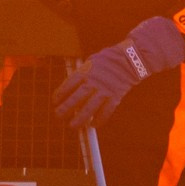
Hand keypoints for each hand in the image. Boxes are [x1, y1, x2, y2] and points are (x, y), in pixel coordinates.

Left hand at [54, 16, 184, 130]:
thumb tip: (69, 87)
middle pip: (76, 98)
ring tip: (72, 126)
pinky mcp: (115, 97)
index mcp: (85, 72)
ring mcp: (104, 90)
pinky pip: (106, 111)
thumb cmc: (107, 60)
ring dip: (80, 118)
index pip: (68, 84)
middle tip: (58, 116)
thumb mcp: (90, 62)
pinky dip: (99, 119)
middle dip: (65, 109)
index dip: (60, 94)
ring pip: (89, 108)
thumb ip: (80, 74)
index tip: (55, 101)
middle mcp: (93, 82)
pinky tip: (93, 125)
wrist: (129, 60)